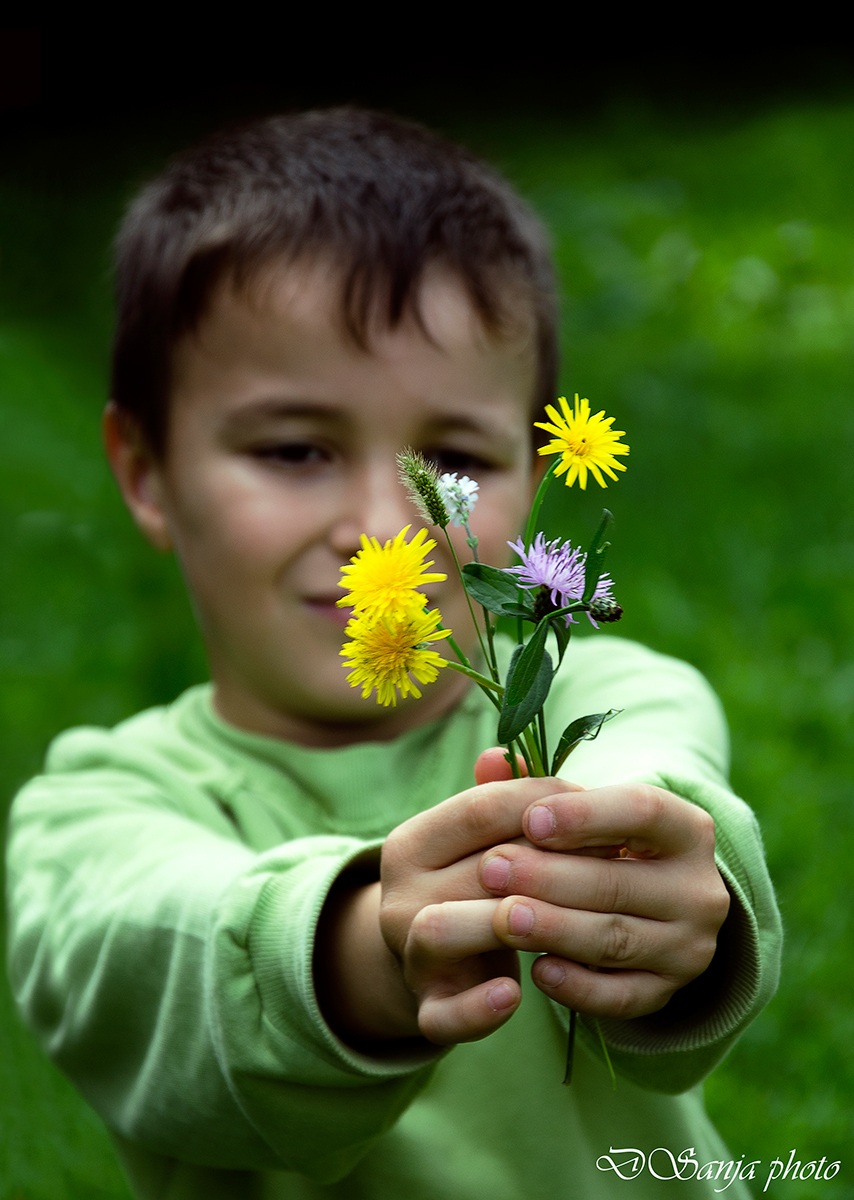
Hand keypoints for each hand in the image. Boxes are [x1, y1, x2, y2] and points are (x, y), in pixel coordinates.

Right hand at [377, 751, 580, 1045]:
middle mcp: (400, 895)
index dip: (544, 804)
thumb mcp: (480, 838)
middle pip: (476, 867)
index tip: (596, 808)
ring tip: (569, 920)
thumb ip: (501, 797)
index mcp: (411, 842)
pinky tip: (517, 993)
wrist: (433, 963)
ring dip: (509, 922)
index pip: (480, 809)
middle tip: (615, 864)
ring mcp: (410, 955)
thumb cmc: (473, 883)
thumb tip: (508, 754)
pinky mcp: (428, 1009)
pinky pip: (445, 1015)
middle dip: (552, 863)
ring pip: (445, 929)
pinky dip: (478, 1008)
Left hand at [479, 782, 730, 1019]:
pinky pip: (622, 997)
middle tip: (490, 869)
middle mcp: (699, 889)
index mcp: (686, 828)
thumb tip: (489, 761)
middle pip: (620, 881)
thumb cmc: (604, 847)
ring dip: (555, 928)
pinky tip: (537, 971)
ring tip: (502, 917)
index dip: (585, 814)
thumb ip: (534, 787)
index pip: (643, 810)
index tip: (529, 818)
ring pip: (616, 939)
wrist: (650, 912)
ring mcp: (688, 947)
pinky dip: (579, 987)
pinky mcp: (667, 993)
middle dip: (549, 876)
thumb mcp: (583, 814)